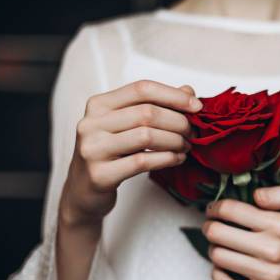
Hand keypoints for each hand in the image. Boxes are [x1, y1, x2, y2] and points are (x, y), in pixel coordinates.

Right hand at [60, 80, 201, 227]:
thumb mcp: (128, 125)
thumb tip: (189, 91)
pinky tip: (177, 159)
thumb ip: (155, 105)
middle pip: (147, 113)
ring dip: (175, 141)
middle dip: (178, 122)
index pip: (142, 89)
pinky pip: (142, 162)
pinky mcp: (100, 175)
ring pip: (147, 136)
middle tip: (193, 132)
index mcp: (98, 104)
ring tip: (186, 146)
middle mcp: (91, 123)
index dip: (173, 95)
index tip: (197, 106)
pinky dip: (167, 159)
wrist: (83, 191)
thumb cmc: (111, 153)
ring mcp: (93, 149)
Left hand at [202, 186, 279, 279]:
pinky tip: (222, 266)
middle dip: (209, 226)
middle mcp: (273, 250)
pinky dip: (218, 275)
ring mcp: (269, 275)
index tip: (214, 208)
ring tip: (220, 243)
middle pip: (218, 234)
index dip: (216, 207)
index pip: (232, 211)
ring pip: (219, 258)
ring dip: (213, 248)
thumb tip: (255, 195)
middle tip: (212, 224)